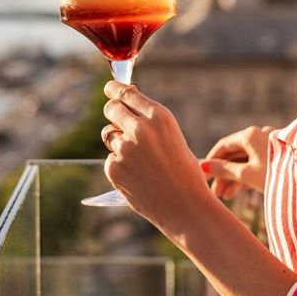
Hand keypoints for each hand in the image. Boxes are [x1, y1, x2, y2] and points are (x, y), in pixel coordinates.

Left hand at [101, 81, 211, 235]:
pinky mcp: (114, 168)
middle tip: (115, 117)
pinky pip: (111, 159)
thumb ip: (150, 120)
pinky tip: (138, 177)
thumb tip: (126, 98)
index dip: (115, 89)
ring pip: (109, 135)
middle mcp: (141, 129)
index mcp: (160, 117)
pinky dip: (120, 166)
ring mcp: (125, 148)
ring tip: (141, 160)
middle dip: (112, 111)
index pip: (127, 93)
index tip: (110, 88)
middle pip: (112, 108)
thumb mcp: (173, 137)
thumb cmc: (184, 172)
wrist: (186, 207)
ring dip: (118, 142)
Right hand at [201, 126, 272, 200]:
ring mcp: (268, 144)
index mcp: (250, 135)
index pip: (224, 146)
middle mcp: (259, 135)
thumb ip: (223, 170)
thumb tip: (203, 166)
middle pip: (234, 155)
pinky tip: (241, 190)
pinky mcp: (275, 155)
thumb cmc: (275, 175)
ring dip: (234, 177)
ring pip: (245, 160)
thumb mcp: (246, 174)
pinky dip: (248, 174)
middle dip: (224, 174)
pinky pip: (256, 162)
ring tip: (226, 196)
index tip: (203, 175)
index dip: (211, 161)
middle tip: (216, 192)